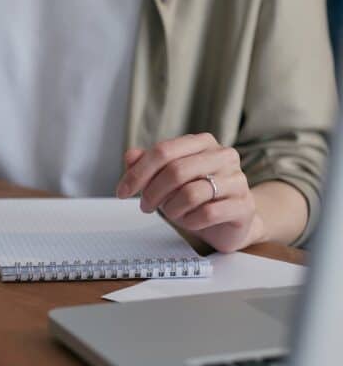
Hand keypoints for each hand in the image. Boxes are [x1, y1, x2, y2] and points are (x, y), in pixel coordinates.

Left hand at [116, 133, 266, 252]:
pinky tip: (190, 221)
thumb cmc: (195, 197)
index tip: (122, 192)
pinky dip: (190, 221)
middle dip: (152, 193)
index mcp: (202, 143)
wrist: (229, 222)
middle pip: (175, 171)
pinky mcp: (243, 205)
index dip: (138, 173)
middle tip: (145, 206)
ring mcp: (237, 180)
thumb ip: (148, 165)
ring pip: (191, 194)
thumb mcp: (166, 180)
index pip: (163, 151)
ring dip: (172, 209)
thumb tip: (130, 156)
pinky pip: (207, 213)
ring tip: (173, 214)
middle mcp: (223, 156)